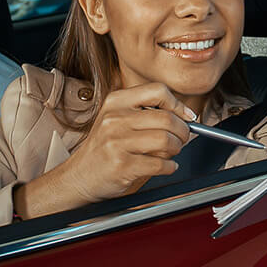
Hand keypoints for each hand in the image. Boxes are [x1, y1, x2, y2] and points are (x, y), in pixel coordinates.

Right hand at [21, 82, 193, 217]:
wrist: (79, 176)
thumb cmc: (104, 149)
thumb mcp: (118, 121)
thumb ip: (146, 114)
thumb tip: (185, 117)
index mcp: (116, 101)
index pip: (158, 91)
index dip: (178, 105)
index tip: (186, 116)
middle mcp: (115, 118)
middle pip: (167, 118)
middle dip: (182, 132)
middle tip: (181, 139)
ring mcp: (117, 141)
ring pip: (165, 140)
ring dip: (175, 149)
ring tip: (170, 153)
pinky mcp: (122, 164)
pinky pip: (160, 164)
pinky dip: (169, 167)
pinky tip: (164, 167)